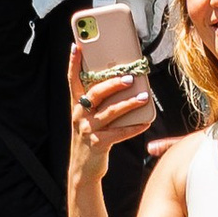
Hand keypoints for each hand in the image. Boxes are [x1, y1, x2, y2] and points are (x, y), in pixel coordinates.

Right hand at [69, 37, 158, 170]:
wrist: (83, 169)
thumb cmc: (91, 138)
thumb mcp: (89, 118)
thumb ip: (99, 102)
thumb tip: (123, 83)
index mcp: (76, 105)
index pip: (72, 80)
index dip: (73, 64)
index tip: (76, 47)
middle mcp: (79, 115)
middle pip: (95, 93)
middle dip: (113, 83)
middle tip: (129, 78)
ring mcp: (87, 129)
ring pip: (110, 112)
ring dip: (128, 104)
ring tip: (143, 98)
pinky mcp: (98, 144)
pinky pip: (119, 133)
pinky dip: (133, 127)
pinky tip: (145, 122)